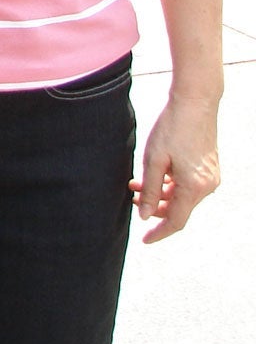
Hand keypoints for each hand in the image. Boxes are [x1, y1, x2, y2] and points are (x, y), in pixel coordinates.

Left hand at [133, 93, 220, 242]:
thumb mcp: (154, 160)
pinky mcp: (209, 168)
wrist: (195, 103)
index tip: (144, 240)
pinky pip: (188, 185)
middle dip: (155, 208)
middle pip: (179, 209)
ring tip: (135, 185)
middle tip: (131, 199)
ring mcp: (211, 177)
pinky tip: (153, 175)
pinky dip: (170, 185)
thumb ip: (149, 190)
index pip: (176, 221)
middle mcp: (207, 186)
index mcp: (194, 187)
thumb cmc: (172, 129)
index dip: (159, 232)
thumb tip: (145, 216)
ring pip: (182, 196)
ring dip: (160, 194)